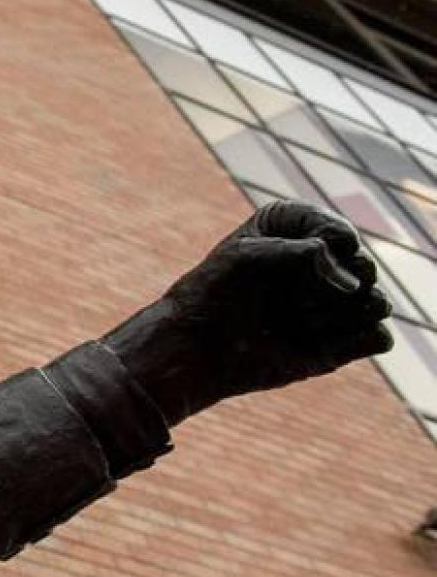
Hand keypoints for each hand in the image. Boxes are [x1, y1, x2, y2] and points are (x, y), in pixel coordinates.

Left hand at [102, 201, 393, 423]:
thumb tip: (353, 285)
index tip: (273, 264)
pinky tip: (311, 343)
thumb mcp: (248, 257)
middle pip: (363, 269)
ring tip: (293, 322)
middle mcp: (326, 263)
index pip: (340, 234)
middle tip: (283, 301)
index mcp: (299, 230)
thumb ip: (305, 253)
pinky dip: (350, 341)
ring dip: (334, 316)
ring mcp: (338, 302)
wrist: (196, 347)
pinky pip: (379, 337)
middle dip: (324, 289)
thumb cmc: (213, 294)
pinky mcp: (346, 340)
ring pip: (376, 302)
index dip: (315, 255)